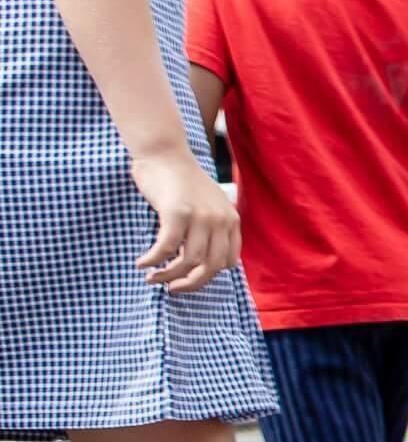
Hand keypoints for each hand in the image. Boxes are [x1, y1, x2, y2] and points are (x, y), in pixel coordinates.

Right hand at [127, 151, 238, 292]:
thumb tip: (200, 264)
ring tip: (151, 277)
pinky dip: (153, 260)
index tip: (189, 277)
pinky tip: (142, 263)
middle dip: (190, 284)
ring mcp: (201, 216)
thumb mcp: (207, 205)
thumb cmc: (180, 182)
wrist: (164, 152)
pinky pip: (166, 248)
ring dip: (167, 275)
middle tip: (171, 288)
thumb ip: (211, 229)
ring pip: (188, 262)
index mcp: (232, 220)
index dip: (208, 275)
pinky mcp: (177, 212)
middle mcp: (221, 220)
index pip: (228, 261)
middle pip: (210, 267)